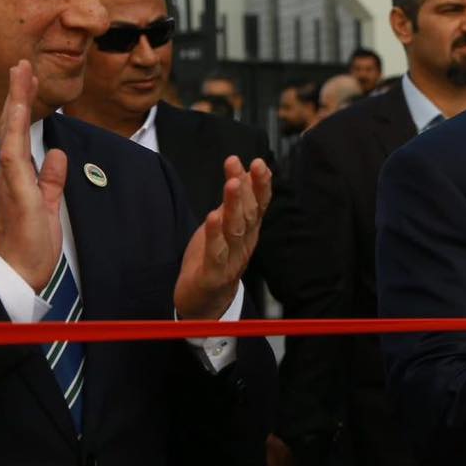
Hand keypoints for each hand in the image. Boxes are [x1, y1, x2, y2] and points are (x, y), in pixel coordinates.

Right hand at [0, 62, 67, 290]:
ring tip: (20, 73)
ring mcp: (12, 180)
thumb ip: (52, 179)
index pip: (24, 134)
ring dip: (17, 101)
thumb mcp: (49, 204)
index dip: (26, 107)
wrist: (21, 272)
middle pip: (14, 125)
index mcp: (21, 176)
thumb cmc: (31, 244)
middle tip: (21, 65)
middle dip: (18, 94)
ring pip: (12, 132)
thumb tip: (59, 155)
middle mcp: (12, 173)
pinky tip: (18, 111)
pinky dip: (16, 131)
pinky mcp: (17, 191)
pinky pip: (15, 154)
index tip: (30, 81)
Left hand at [174, 155, 271, 319]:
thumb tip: (245, 172)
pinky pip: (216, 252)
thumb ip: (235, 202)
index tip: (258, 162)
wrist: (204, 302)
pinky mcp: (215, 274)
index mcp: (249, 231)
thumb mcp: (224, 226)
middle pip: (251, 213)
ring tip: (233, 183)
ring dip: (235, 206)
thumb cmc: (213, 260)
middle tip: (253, 165)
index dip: (261, 184)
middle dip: (252, 188)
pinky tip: (213, 216)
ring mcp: (232, 259)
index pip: (259, 204)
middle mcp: (245, 243)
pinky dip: (215, 234)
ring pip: (236, 229)